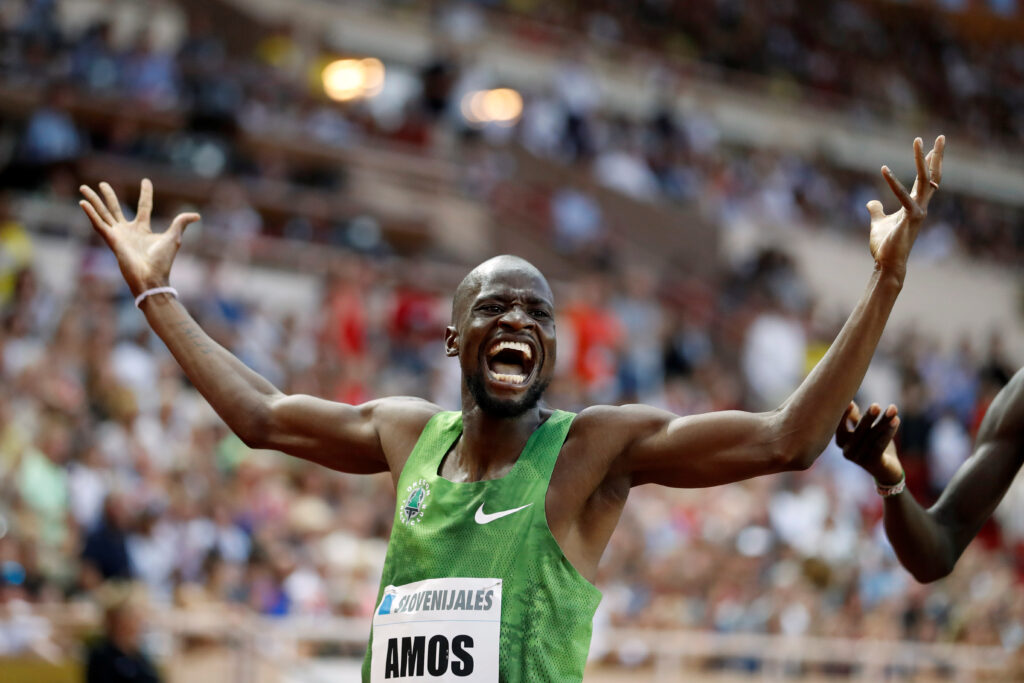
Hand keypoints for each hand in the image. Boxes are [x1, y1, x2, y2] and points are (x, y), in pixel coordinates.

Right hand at [79, 179, 199, 295]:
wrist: (151, 276)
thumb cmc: (162, 261)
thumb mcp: (173, 237)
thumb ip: (180, 223)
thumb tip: (196, 215)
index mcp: (143, 229)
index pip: (144, 206)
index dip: (145, 194)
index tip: (146, 181)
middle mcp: (128, 230)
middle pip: (116, 208)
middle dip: (109, 196)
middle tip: (102, 184)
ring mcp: (118, 235)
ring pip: (103, 213)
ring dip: (93, 201)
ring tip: (83, 188)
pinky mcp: (111, 240)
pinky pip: (98, 224)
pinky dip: (90, 214)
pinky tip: (82, 203)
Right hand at [835, 401, 903, 484]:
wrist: (886, 471)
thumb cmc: (872, 446)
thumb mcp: (863, 431)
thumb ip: (855, 419)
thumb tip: (849, 401)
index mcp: (841, 442)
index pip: (839, 427)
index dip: (845, 415)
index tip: (851, 403)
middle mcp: (847, 451)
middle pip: (859, 431)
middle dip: (868, 417)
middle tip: (876, 405)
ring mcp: (860, 458)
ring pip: (873, 436)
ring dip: (883, 422)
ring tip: (893, 409)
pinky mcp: (874, 462)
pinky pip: (881, 445)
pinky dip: (889, 432)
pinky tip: (896, 420)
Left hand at [867, 135, 944, 282]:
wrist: (887, 264)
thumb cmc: (884, 246)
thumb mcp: (878, 223)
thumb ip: (876, 210)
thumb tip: (871, 202)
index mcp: (914, 206)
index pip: (924, 181)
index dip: (928, 164)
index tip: (931, 147)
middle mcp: (920, 206)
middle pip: (932, 176)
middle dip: (936, 156)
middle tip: (940, 136)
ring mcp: (918, 211)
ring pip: (925, 180)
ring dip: (922, 160)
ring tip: (919, 141)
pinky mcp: (911, 218)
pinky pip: (903, 196)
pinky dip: (893, 183)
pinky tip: (884, 169)